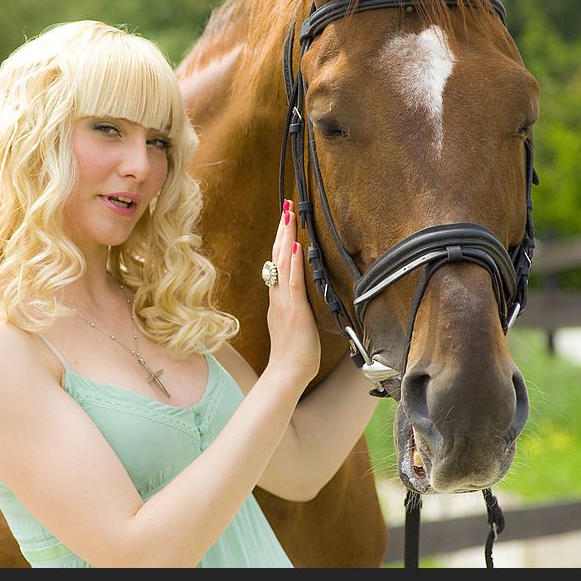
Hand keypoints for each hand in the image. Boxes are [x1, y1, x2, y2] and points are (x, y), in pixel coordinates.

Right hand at [265, 199, 319, 385]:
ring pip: (283, 263)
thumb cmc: (294, 356)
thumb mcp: (295, 325)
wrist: (286, 375)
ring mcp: (284, 302)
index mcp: (279, 299)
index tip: (285, 219)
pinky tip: (297, 246)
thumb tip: (303, 296)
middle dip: (282, 230)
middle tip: (286, 205)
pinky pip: (293, 282)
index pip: (278, 263)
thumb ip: (295, 308)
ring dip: (286, 237)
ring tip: (289, 215)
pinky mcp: (294, 311)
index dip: (281, 240)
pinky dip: (295, 263)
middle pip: (277, 256)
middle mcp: (278, 296)